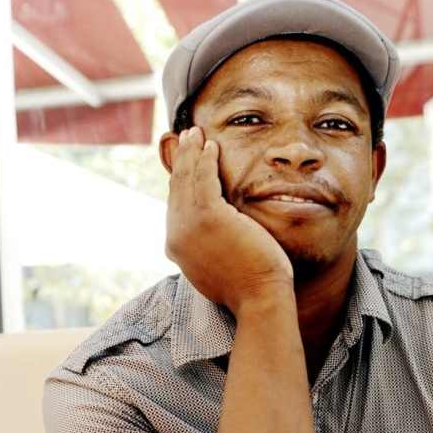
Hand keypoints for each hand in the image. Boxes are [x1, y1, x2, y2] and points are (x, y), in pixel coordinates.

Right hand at [165, 127, 293, 313]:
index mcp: (177, 248)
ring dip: (191, 153)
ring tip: (196, 134)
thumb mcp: (217, 266)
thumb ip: (208, 249)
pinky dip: (206, 160)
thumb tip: (212, 240)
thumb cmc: (248, 286)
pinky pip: (204, 179)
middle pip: (176, 188)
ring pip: (187, 180)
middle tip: (186, 137)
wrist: (258, 299)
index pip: (175, 205)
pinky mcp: (209, 217)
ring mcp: (189, 226)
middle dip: (181, 160)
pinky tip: (211, 145)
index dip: (179, 180)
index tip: (184, 161)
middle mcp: (176, 236)